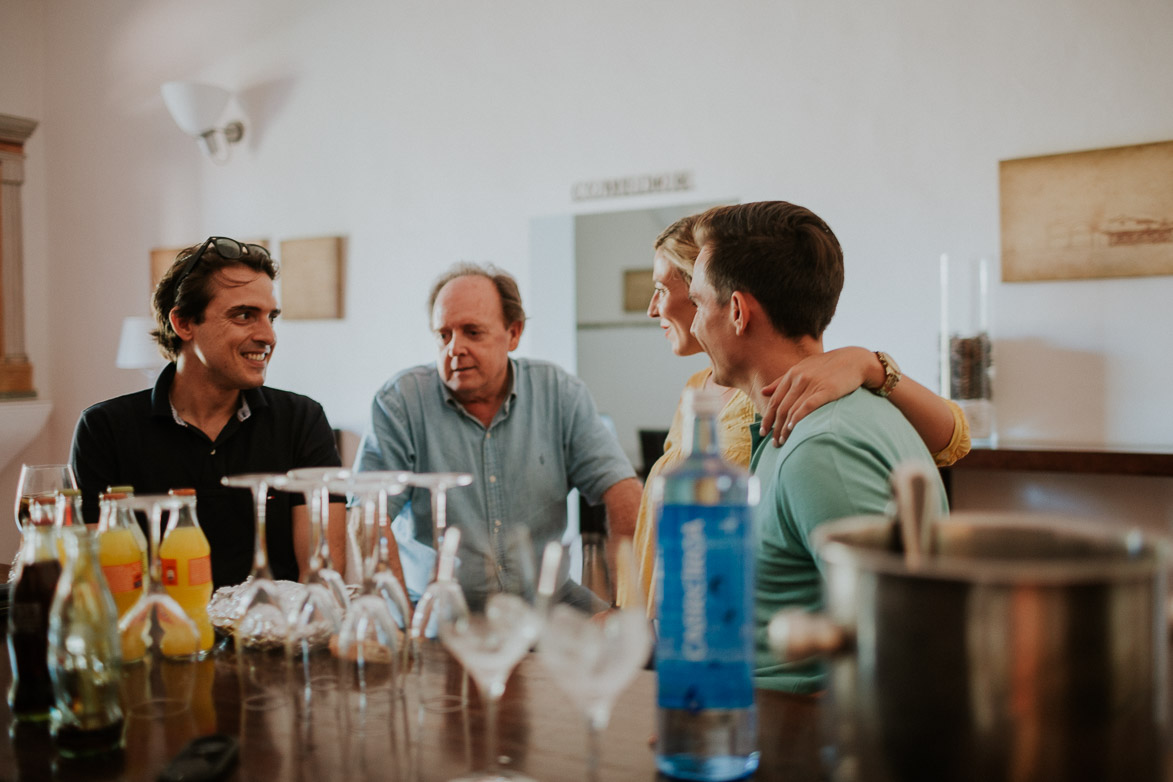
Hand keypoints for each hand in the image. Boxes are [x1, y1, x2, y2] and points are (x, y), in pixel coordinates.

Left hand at [759, 347, 877, 445]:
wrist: (855, 360)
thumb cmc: (828, 366)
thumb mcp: (803, 368)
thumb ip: (782, 381)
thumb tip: (763, 392)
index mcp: (792, 374)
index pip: (774, 400)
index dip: (767, 418)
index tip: (763, 432)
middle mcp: (799, 378)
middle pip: (781, 407)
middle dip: (774, 427)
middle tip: (773, 443)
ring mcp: (812, 384)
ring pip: (792, 409)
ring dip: (785, 428)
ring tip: (782, 442)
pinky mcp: (826, 390)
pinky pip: (807, 406)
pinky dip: (798, 418)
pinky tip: (793, 429)